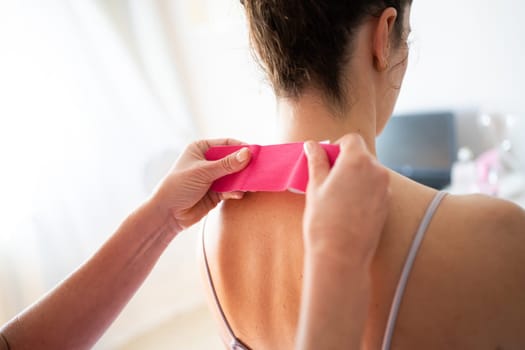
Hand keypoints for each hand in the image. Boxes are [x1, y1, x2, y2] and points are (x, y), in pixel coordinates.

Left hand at [151, 138, 250, 232]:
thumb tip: (247, 153)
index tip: (256, 153)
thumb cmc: (178, 186)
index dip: (241, 148)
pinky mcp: (216, 193)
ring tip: (253, 182)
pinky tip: (240, 193)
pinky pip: (231, 189)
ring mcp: (212, 178)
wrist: (167, 214)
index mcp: (201, 149)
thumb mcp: (203, 172)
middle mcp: (208, 161)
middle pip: (233, 160)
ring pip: (234, 176)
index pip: (227, 144)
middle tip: (259, 169)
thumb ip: (226, 164)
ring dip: (242, 180)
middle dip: (244, 165)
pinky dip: (236, 191)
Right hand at [302, 134, 389, 265]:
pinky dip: (362, 192)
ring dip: (354, 177)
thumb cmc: (324, 220)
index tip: (326, 162)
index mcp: (357, 160)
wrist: (341, 255)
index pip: (351, 139)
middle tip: (327, 182)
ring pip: (368, 172)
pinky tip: (348, 209)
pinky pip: (374, 188)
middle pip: (361, 155)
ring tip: (337, 198)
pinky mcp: (387, 204)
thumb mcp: (315, 186)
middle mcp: (376, 170)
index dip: (337, 147)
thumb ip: (316, 161)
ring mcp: (385, 188)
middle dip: (345, 163)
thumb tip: (312, 145)